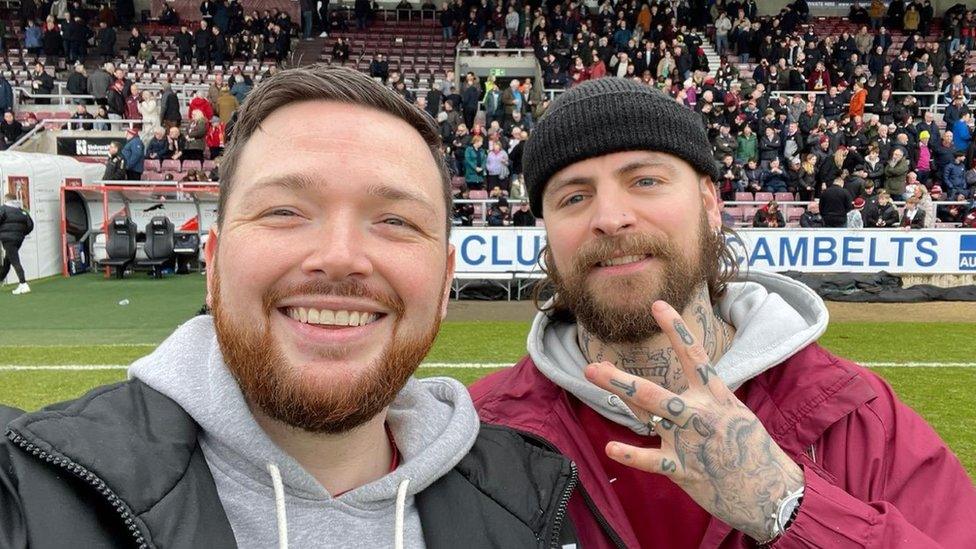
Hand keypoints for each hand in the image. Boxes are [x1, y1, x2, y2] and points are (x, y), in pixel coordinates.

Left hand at [584, 301, 803, 541]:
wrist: (773, 492)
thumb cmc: (749, 450)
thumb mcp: (732, 414)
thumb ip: (697, 401)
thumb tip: (663, 391)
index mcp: (715, 396)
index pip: (694, 356)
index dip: (676, 329)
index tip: (657, 305)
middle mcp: (700, 413)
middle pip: (654, 391)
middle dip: (621, 379)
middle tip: (592, 367)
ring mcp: (690, 441)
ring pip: (651, 413)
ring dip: (620, 395)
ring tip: (594, 376)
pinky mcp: (685, 470)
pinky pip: (654, 461)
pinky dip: (631, 456)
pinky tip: (611, 448)